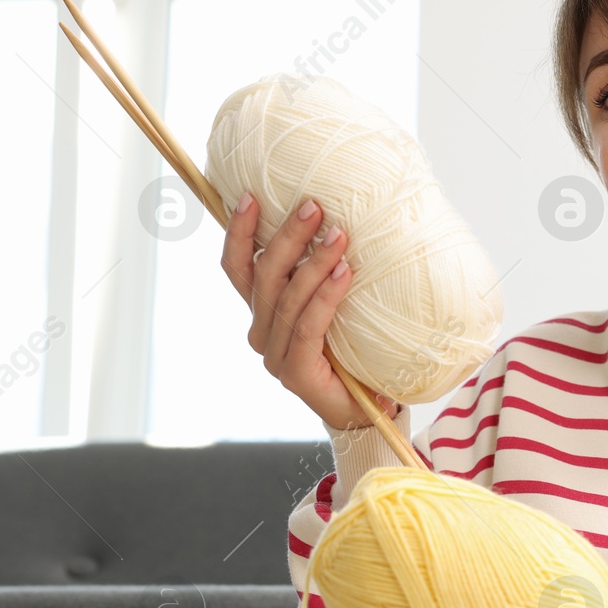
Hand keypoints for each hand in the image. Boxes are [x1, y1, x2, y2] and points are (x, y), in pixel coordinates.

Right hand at [220, 193, 396, 430]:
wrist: (368, 410)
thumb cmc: (354, 352)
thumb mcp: (334, 306)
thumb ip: (322, 274)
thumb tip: (338, 220)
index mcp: (262, 314)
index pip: (239, 268)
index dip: (240, 233)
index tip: (251, 196)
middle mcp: (261, 333)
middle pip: (264, 276)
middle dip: (288, 237)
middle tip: (314, 207)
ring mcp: (275, 355)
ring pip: (287, 298)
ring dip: (314, 262)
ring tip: (340, 234)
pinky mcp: (296, 373)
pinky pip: (309, 325)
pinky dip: (326, 295)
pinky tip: (344, 272)